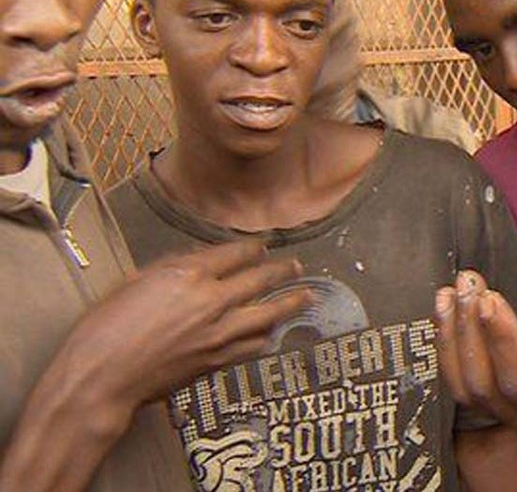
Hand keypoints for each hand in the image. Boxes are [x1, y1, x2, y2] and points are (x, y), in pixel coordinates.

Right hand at [62, 240, 309, 412]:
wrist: (102, 378)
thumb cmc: (105, 327)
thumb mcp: (136, 282)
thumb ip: (174, 269)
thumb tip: (203, 262)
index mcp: (187, 275)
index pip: (234, 255)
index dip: (253, 249)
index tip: (263, 246)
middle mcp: (210, 301)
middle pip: (259, 280)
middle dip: (282, 271)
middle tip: (297, 266)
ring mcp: (218, 333)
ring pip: (267, 314)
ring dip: (290, 303)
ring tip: (307, 296)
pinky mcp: (218, 360)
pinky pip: (254, 345)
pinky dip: (266, 337)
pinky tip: (273, 333)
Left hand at [437, 270, 516, 459]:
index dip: (501, 342)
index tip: (491, 299)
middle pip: (483, 384)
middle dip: (469, 331)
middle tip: (467, 283)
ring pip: (468, 385)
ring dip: (454, 336)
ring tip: (450, 292)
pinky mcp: (511, 404)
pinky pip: (471, 380)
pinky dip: (456, 345)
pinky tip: (453, 311)